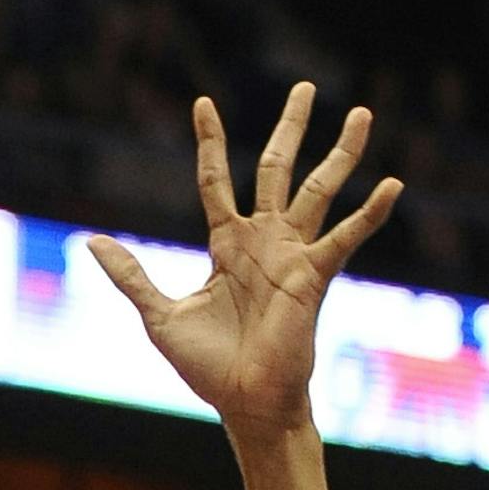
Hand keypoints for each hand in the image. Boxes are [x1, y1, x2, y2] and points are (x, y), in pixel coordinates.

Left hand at [88, 82, 400, 436]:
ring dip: (342, 152)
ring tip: (363, 113)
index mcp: (227, 245)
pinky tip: (394, 184)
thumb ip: (132, 276)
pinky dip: (370, 213)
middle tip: (306, 85)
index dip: (210, 141)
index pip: (217, 179)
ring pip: (319, 189)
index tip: (203, 102)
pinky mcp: (314, 276)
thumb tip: (94, 242)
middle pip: (278, 168)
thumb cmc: (208, 368)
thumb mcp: (159, 316)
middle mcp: (264, 241)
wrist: (245, 403)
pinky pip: (346, 238)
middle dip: (292, 127)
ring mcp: (292, 255)